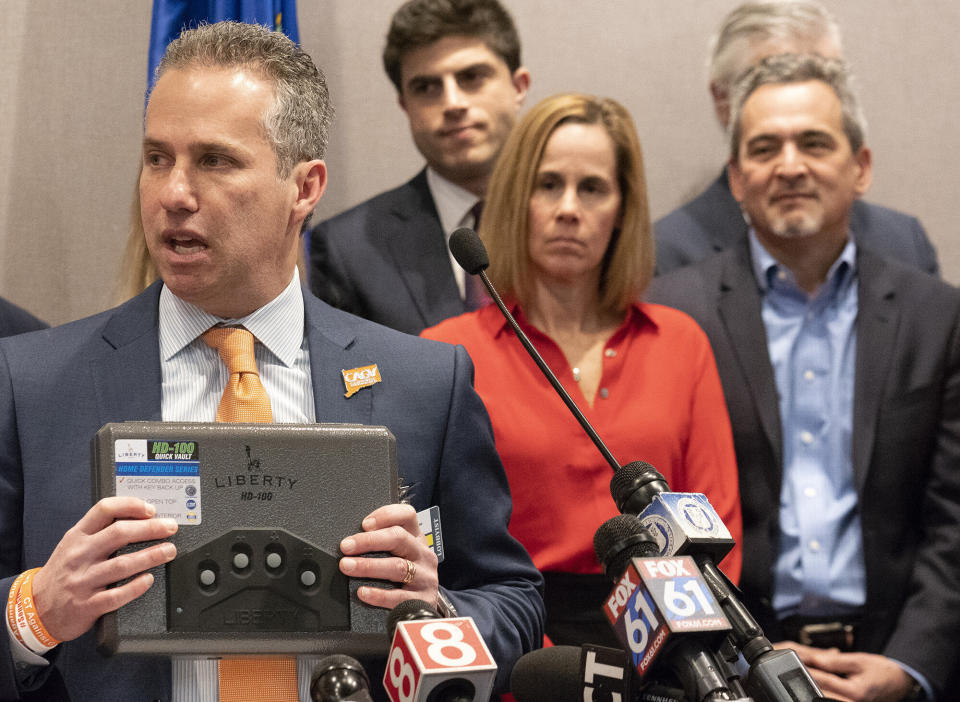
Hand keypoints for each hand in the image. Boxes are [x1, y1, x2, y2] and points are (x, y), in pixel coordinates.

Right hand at [30, 497, 177, 641]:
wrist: (37, 608)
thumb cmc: (63, 572)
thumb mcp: (73, 544)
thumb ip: (99, 531)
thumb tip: (139, 517)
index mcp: (78, 536)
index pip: (104, 510)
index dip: (130, 505)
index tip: (151, 509)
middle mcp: (80, 555)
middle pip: (119, 534)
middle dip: (150, 529)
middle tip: (170, 528)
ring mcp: (83, 581)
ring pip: (122, 565)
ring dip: (150, 556)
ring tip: (169, 551)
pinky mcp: (88, 605)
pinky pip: (116, 595)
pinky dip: (136, 587)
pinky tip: (149, 579)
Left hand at [339, 503, 438, 609]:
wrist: (425, 615)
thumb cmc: (406, 578)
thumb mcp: (400, 556)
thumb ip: (382, 545)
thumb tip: (351, 542)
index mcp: (416, 539)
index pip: (407, 516)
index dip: (386, 515)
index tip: (364, 524)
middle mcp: (423, 554)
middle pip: (399, 538)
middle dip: (369, 541)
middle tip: (346, 546)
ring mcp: (425, 577)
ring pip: (397, 566)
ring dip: (368, 565)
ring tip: (347, 566)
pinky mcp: (423, 600)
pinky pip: (399, 596)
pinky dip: (378, 594)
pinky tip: (363, 592)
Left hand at [774, 641, 914, 701]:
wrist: (897, 683)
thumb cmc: (879, 671)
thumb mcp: (858, 660)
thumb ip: (834, 661)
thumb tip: (813, 660)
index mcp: (855, 692)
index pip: (823, 680)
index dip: (805, 669)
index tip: (791, 661)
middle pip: (820, 691)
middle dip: (804, 678)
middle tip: (788, 668)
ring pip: (822, 696)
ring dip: (811, 684)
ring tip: (796, 673)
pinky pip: (829, 697)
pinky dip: (820, 689)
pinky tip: (809, 682)